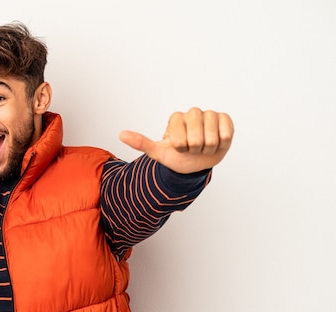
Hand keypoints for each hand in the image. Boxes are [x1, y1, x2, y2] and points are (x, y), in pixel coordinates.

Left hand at [119, 107, 233, 173]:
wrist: (197, 161)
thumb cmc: (178, 155)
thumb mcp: (158, 152)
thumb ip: (141, 143)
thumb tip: (121, 135)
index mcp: (176, 118)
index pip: (180, 139)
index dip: (180, 148)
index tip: (179, 147)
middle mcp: (193, 113)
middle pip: (196, 139)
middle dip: (194, 150)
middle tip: (192, 148)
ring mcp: (210, 114)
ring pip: (211, 138)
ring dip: (208, 148)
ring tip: (203, 147)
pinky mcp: (225, 119)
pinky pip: (226, 134)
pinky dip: (222, 143)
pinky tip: (216, 142)